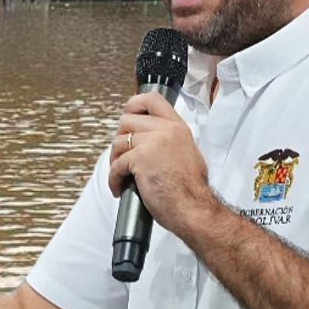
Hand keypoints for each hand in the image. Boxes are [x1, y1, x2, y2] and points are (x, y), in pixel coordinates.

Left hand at [107, 91, 214, 239]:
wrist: (194, 209)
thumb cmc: (190, 190)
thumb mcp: (187, 153)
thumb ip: (169, 140)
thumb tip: (147, 138)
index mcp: (178, 127)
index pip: (152, 99)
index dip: (134, 105)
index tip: (128, 117)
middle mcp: (166, 130)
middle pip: (127, 120)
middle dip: (120, 140)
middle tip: (123, 156)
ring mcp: (153, 143)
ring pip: (118, 141)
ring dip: (115, 160)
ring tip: (122, 175)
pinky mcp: (141, 159)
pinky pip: (116, 164)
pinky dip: (114, 178)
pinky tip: (120, 188)